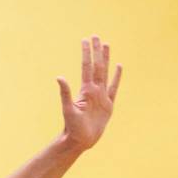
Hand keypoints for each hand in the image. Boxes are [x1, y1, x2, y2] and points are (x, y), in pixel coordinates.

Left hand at [57, 36, 121, 151]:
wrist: (81, 141)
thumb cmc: (72, 127)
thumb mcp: (68, 109)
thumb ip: (65, 93)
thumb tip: (59, 77)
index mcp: (86, 90)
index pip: (87, 67)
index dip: (86, 53)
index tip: (85, 40)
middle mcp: (94, 90)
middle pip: (96, 66)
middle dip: (96, 51)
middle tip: (96, 36)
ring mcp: (102, 96)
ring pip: (105, 73)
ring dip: (106, 59)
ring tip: (106, 45)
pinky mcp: (108, 105)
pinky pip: (114, 87)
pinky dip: (117, 77)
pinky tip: (118, 66)